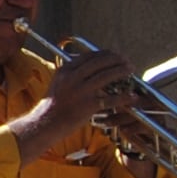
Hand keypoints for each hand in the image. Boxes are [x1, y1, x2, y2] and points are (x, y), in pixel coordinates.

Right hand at [9, 45, 132, 154]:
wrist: (45, 124)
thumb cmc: (53, 105)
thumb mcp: (58, 83)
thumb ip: (72, 73)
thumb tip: (89, 66)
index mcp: (65, 70)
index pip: (89, 56)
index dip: (105, 54)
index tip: (115, 54)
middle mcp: (72, 78)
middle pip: (99, 62)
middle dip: (116, 59)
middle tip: (126, 60)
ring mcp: (81, 91)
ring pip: (106, 76)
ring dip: (121, 71)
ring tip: (130, 70)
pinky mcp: (88, 105)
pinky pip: (110, 99)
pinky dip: (123, 97)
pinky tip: (131, 96)